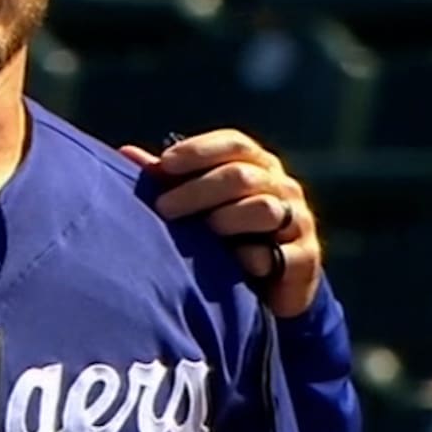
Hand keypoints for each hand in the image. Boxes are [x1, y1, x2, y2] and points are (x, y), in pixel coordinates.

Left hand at [120, 129, 322, 318]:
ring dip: (226, 220)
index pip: (233, 143)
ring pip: (263, 208)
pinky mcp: (306, 257)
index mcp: (256, 164)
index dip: (198, 151)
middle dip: (197, 191)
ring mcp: (298, 219)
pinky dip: (252, 257)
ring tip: (202, 234)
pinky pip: (279, 253)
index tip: (165, 165)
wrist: (268, 287)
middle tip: (163, 209)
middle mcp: (282, 185)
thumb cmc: (223, 233)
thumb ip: (168, 179)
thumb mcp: (197, 204)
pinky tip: (233, 263)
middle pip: (241, 176)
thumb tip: (125, 153)